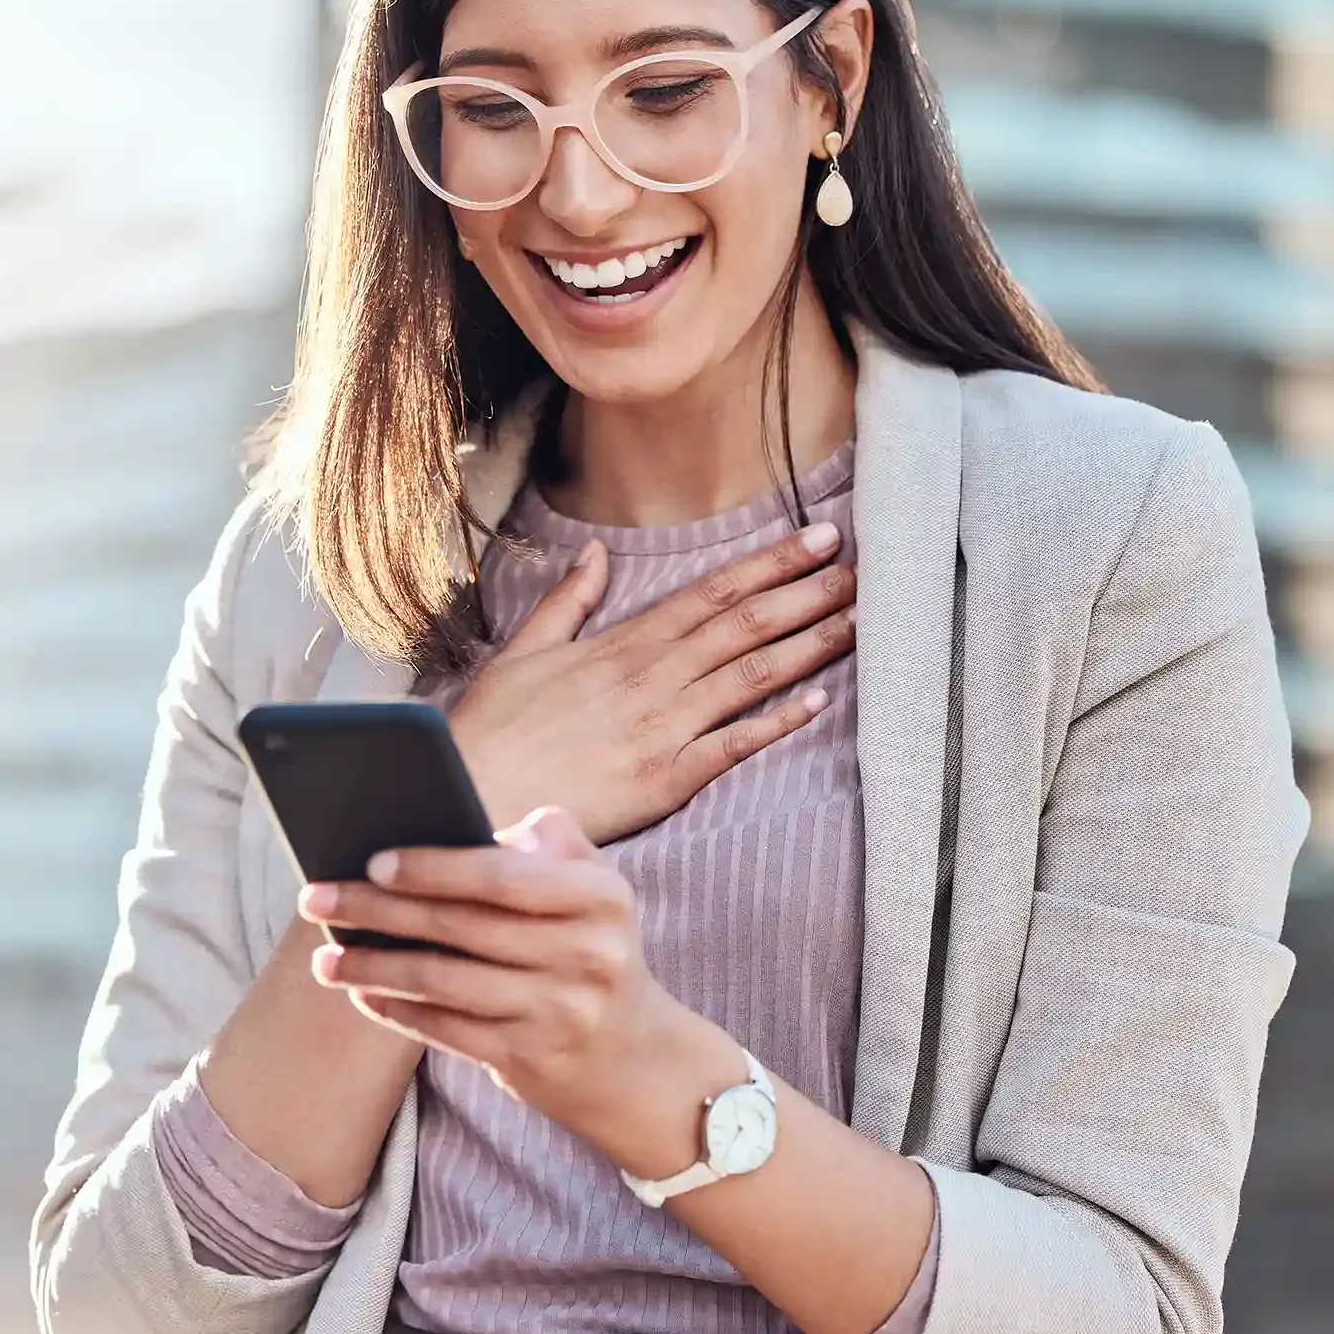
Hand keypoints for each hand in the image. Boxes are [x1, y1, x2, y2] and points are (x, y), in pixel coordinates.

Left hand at [298, 808, 743, 1166]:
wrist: (634, 1058)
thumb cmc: (590, 946)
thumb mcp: (595, 886)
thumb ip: (545, 841)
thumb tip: (462, 827)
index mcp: (600, 897)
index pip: (502, 875)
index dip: (433, 867)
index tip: (373, 860)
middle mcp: (586, 955)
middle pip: (459, 927)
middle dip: (376, 911)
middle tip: (315, 898)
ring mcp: (559, 1012)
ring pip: (443, 983)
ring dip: (372, 968)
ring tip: (324, 959)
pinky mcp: (530, 1060)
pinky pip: (446, 1031)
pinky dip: (397, 1011)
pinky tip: (362, 994)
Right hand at [449, 522, 852, 840]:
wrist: (468, 795)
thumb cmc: (490, 729)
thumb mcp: (523, 652)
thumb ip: (568, 601)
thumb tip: (597, 554)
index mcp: (622, 644)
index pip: (711, 592)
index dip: (771, 564)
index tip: (818, 539)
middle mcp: (651, 677)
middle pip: (744, 624)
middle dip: (808, 592)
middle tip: (864, 567)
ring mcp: (662, 726)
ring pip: (750, 675)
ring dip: (809, 645)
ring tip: (860, 621)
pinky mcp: (664, 779)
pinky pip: (732, 745)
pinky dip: (776, 722)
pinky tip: (819, 702)